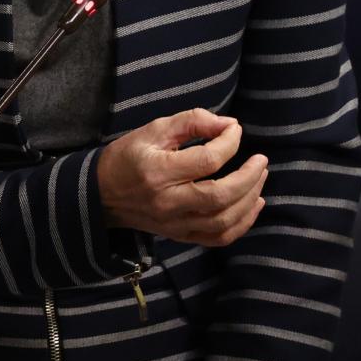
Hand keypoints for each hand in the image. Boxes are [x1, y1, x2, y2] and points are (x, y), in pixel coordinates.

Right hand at [97, 108, 266, 246]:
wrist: (100, 194)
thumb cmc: (127, 157)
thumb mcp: (152, 130)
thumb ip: (190, 122)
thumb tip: (227, 124)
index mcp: (157, 171)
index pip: (207, 160)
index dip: (229, 142)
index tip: (234, 130)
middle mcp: (167, 201)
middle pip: (221, 196)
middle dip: (249, 177)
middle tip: (261, 160)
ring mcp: (174, 223)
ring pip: (224, 221)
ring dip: (250, 199)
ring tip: (259, 178)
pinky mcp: (179, 235)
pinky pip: (219, 238)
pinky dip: (243, 224)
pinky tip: (253, 204)